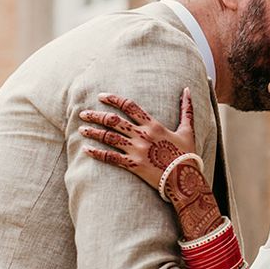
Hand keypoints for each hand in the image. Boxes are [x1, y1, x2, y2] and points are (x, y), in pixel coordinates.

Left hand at [79, 89, 196, 190]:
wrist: (185, 178)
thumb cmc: (187, 154)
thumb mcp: (188, 130)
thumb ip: (186, 109)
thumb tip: (188, 90)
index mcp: (154, 125)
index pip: (130, 106)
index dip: (113, 99)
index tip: (101, 97)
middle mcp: (142, 135)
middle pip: (114, 121)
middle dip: (97, 115)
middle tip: (84, 113)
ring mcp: (137, 150)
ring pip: (109, 137)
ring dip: (93, 132)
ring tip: (81, 129)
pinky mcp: (133, 165)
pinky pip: (111, 157)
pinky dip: (97, 153)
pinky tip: (86, 149)